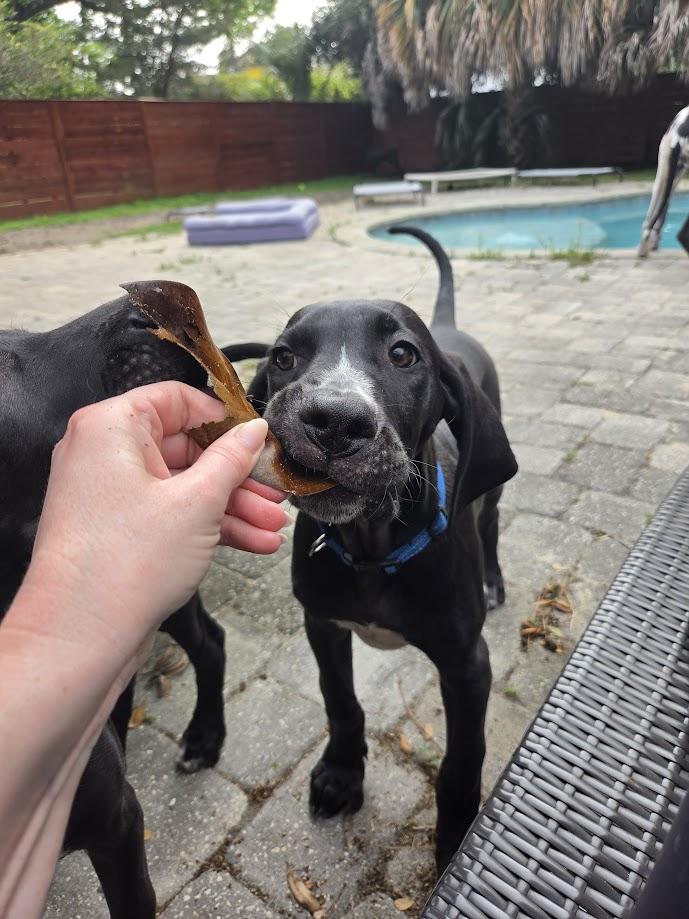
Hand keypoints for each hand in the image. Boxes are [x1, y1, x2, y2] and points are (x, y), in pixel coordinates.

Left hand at [23, 381, 288, 657]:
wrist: (81, 637)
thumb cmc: (124, 564)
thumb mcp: (197, 502)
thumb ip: (231, 459)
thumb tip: (253, 430)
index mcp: (111, 427)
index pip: (175, 399)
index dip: (222, 417)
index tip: (256, 438)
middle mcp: (104, 453)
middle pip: (185, 448)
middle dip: (237, 476)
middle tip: (274, 492)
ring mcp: (111, 494)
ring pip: (183, 486)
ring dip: (232, 506)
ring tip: (273, 527)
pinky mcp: (119, 529)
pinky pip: (171, 514)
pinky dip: (208, 526)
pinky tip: (252, 542)